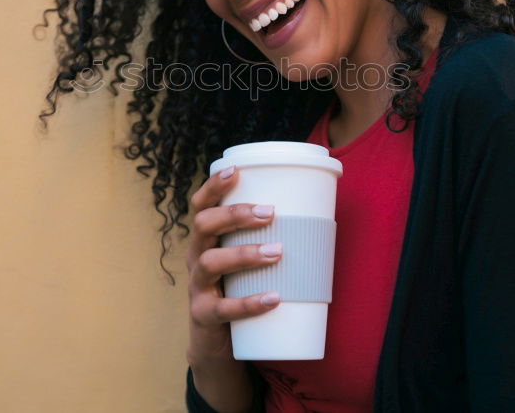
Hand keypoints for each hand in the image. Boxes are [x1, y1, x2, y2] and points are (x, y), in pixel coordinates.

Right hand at [185, 165, 281, 366]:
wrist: (218, 343)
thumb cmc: (239, 289)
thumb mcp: (245, 261)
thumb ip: (268, 239)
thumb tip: (320, 216)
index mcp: (205, 239)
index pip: (200, 205)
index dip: (213, 186)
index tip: (235, 171)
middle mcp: (195, 258)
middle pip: (202, 226)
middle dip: (234, 215)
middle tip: (269, 212)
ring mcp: (197, 287)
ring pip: (210, 262)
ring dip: (244, 254)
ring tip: (277, 251)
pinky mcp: (204, 316)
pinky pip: (224, 308)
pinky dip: (250, 303)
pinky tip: (274, 298)